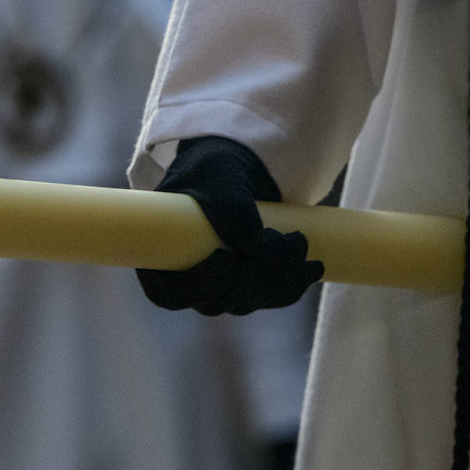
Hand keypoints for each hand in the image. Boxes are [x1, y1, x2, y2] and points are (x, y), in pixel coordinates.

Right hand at [136, 136, 323, 315]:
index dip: (199, 286)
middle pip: (217, 300)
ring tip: (300, 242)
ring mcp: (219, 288)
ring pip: (248, 300)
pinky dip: (292, 285)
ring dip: (278, 276)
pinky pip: (270, 298)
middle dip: (253, 275)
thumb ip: (226, 202)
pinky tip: (310, 268)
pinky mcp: (248, 287)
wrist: (236, 169)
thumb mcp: (215, 173)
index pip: (170, 294)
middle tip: (284, 239)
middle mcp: (186, 281)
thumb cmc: (212, 169)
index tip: (229, 259)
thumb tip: (250, 246)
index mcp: (159, 257)